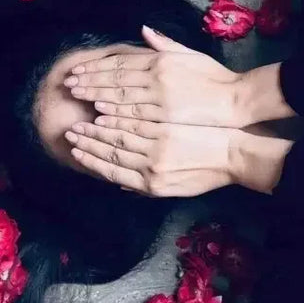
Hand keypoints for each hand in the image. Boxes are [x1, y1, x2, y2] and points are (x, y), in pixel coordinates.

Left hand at [63, 26, 248, 127]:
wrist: (236, 101)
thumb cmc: (215, 79)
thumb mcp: (189, 55)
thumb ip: (164, 44)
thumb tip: (144, 30)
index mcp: (161, 60)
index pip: (120, 63)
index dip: (96, 66)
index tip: (78, 69)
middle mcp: (158, 77)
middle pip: (115, 79)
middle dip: (89, 81)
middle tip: (69, 85)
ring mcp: (161, 99)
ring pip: (120, 98)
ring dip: (96, 97)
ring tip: (77, 98)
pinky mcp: (166, 118)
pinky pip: (135, 117)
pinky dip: (115, 115)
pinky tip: (99, 114)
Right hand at [64, 118, 236, 197]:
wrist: (233, 156)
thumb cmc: (205, 172)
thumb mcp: (175, 189)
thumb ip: (146, 186)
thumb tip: (122, 185)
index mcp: (151, 185)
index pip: (113, 172)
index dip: (92, 161)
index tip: (76, 152)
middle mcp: (152, 169)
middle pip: (112, 154)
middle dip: (89, 144)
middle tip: (70, 134)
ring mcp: (159, 150)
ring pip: (121, 139)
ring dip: (97, 131)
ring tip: (82, 122)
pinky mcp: (168, 133)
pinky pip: (137, 125)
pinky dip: (119, 120)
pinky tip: (104, 113)